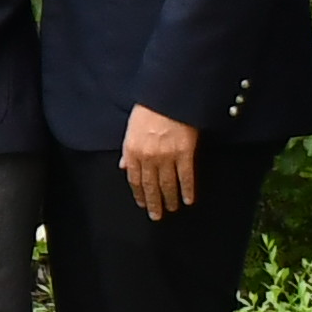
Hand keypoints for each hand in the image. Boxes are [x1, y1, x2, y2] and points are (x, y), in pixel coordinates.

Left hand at [121, 103, 201, 218]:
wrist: (169, 95)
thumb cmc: (149, 107)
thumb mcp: (131, 127)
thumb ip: (127, 149)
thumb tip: (123, 166)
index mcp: (133, 150)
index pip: (134, 179)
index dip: (139, 194)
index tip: (142, 204)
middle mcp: (148, 157)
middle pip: (150, 186)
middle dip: (153, 203)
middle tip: (156, 216)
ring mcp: (167, 156)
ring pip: (167, 184)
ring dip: (169, 199)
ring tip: (171, 209)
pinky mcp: (185, 153)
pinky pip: (186, 176)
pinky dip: (187, 190)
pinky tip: (188, 200)